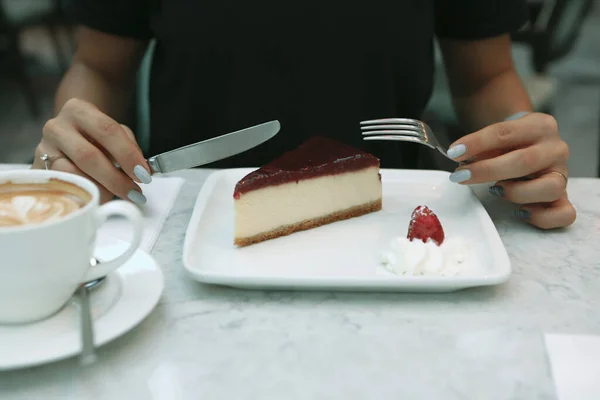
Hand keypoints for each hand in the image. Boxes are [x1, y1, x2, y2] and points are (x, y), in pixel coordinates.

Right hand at [32, 98, 151, 203]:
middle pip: (88, 156)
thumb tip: (142, 169)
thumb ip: (129, 147)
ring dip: (100, 190)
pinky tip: (98, 198)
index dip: (127, 154)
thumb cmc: (95, 137)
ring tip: (116, 196)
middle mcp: (56, 127)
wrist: (65, 138)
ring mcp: (43, 149)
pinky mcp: (37, 171)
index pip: (107, 130)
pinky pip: (63, 188)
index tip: (144, 174)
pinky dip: (84, 195)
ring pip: (72, 175)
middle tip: (135, 192)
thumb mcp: (114, 134)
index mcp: (79, 110)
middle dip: (116, 178)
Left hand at [446, 112, 575, 228]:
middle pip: (525, 161)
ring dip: (517, 192)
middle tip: (461, 176)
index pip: (506, 133)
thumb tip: (459, 158)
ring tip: (496, 190)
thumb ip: (481, 146)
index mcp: (540, 125)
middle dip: (488, 170)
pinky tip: (520, 212)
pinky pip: (564, 214)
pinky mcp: (564, 198)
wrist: (532, 146)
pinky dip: (541, 216)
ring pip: (550, 187)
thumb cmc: (510, 144)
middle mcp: (557, 149)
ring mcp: (563, 175)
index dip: (477, 143)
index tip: (454, 153)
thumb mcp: (497, 138)